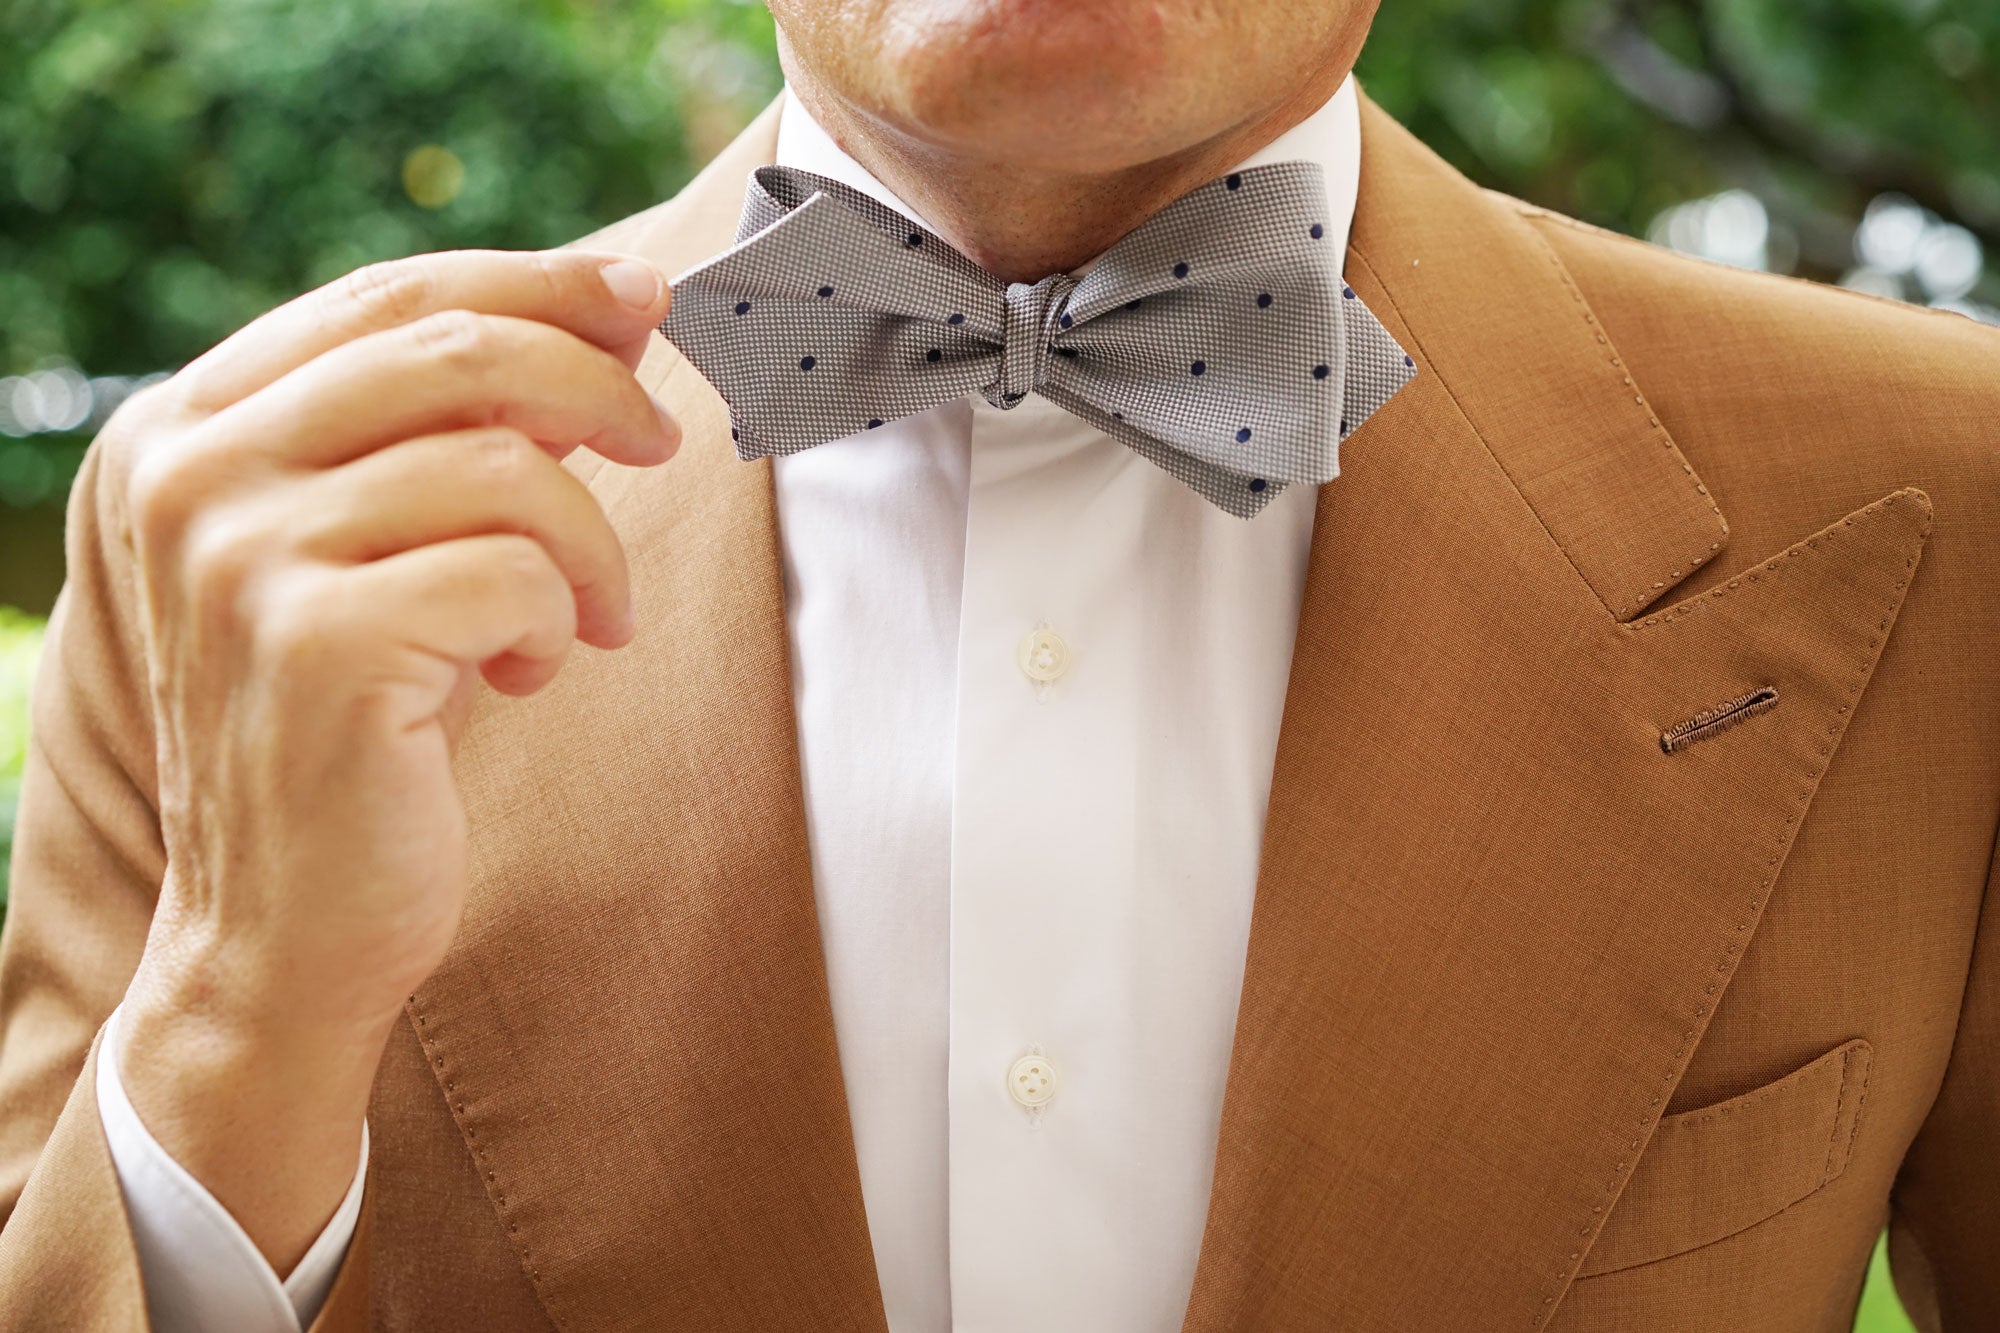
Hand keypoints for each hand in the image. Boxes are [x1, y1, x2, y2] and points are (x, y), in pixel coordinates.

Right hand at [109, 249, 677, 1271]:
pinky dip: (560, 615)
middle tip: (663, 444)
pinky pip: (515, 571)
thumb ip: (448, 435)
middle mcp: (189, 475)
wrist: (285, 928)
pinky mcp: (318, 644)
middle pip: (450, 348)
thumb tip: (607, 326)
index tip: (642, 300)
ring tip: (593, 614)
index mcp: (187, 428)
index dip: (534, 283)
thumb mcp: (383, 552)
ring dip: (591, 540)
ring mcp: (240, 557)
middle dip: (594, 383)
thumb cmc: (357, 724)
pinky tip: (530, 673)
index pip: (385, 296)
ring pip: (503, 463)